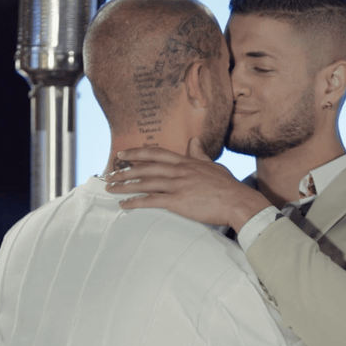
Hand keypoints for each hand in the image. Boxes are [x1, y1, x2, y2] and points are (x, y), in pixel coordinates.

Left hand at [105, 137, 270, 231]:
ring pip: (145, 183)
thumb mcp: (212, 165)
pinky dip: (135, 202)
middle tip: (109, 174)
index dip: (137, 153)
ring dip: (125, 186)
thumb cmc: (227, 186)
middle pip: (145, 168)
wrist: (237, 202)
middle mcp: (179, 171)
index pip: (156, 154)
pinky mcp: (178, 201)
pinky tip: (124, 205)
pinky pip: (151, 200)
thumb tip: (194, 140)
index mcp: (186, 162)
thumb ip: (199, 154)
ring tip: (111, 189)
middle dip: (125, 171)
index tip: (122, 154)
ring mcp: (177, 185)